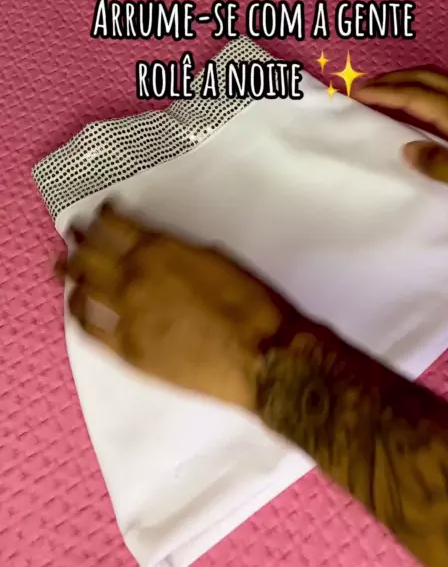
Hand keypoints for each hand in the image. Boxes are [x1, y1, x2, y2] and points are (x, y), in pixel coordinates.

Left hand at [56, 204, 293, 409]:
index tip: (99, 212)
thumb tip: (158, 248)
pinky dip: (79, 312)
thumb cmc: (251, 303)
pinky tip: (77, 305)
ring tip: (64, 266)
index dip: (103, 215)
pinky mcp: (128, 351)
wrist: (262, 357)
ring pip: (82, 289)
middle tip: (72, 233)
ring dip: (71, 273)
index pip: (116, 224)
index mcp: (161, 250)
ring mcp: (127, 316)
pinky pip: (90, 328)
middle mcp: (135, 278)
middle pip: (90, 253)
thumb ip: (179, 250)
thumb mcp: (216, 258)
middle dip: (79, 239)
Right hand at [354, 68, 447, 202]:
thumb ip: (445, 167)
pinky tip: (433, 102)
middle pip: (428, 79)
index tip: (357, 92)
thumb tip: (407, 149)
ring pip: (444, 80)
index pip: (417, 97)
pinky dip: (435, 88)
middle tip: (367, 86)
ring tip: (393, 91)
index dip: (385, 92)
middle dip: (395, 78)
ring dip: (414, 80)